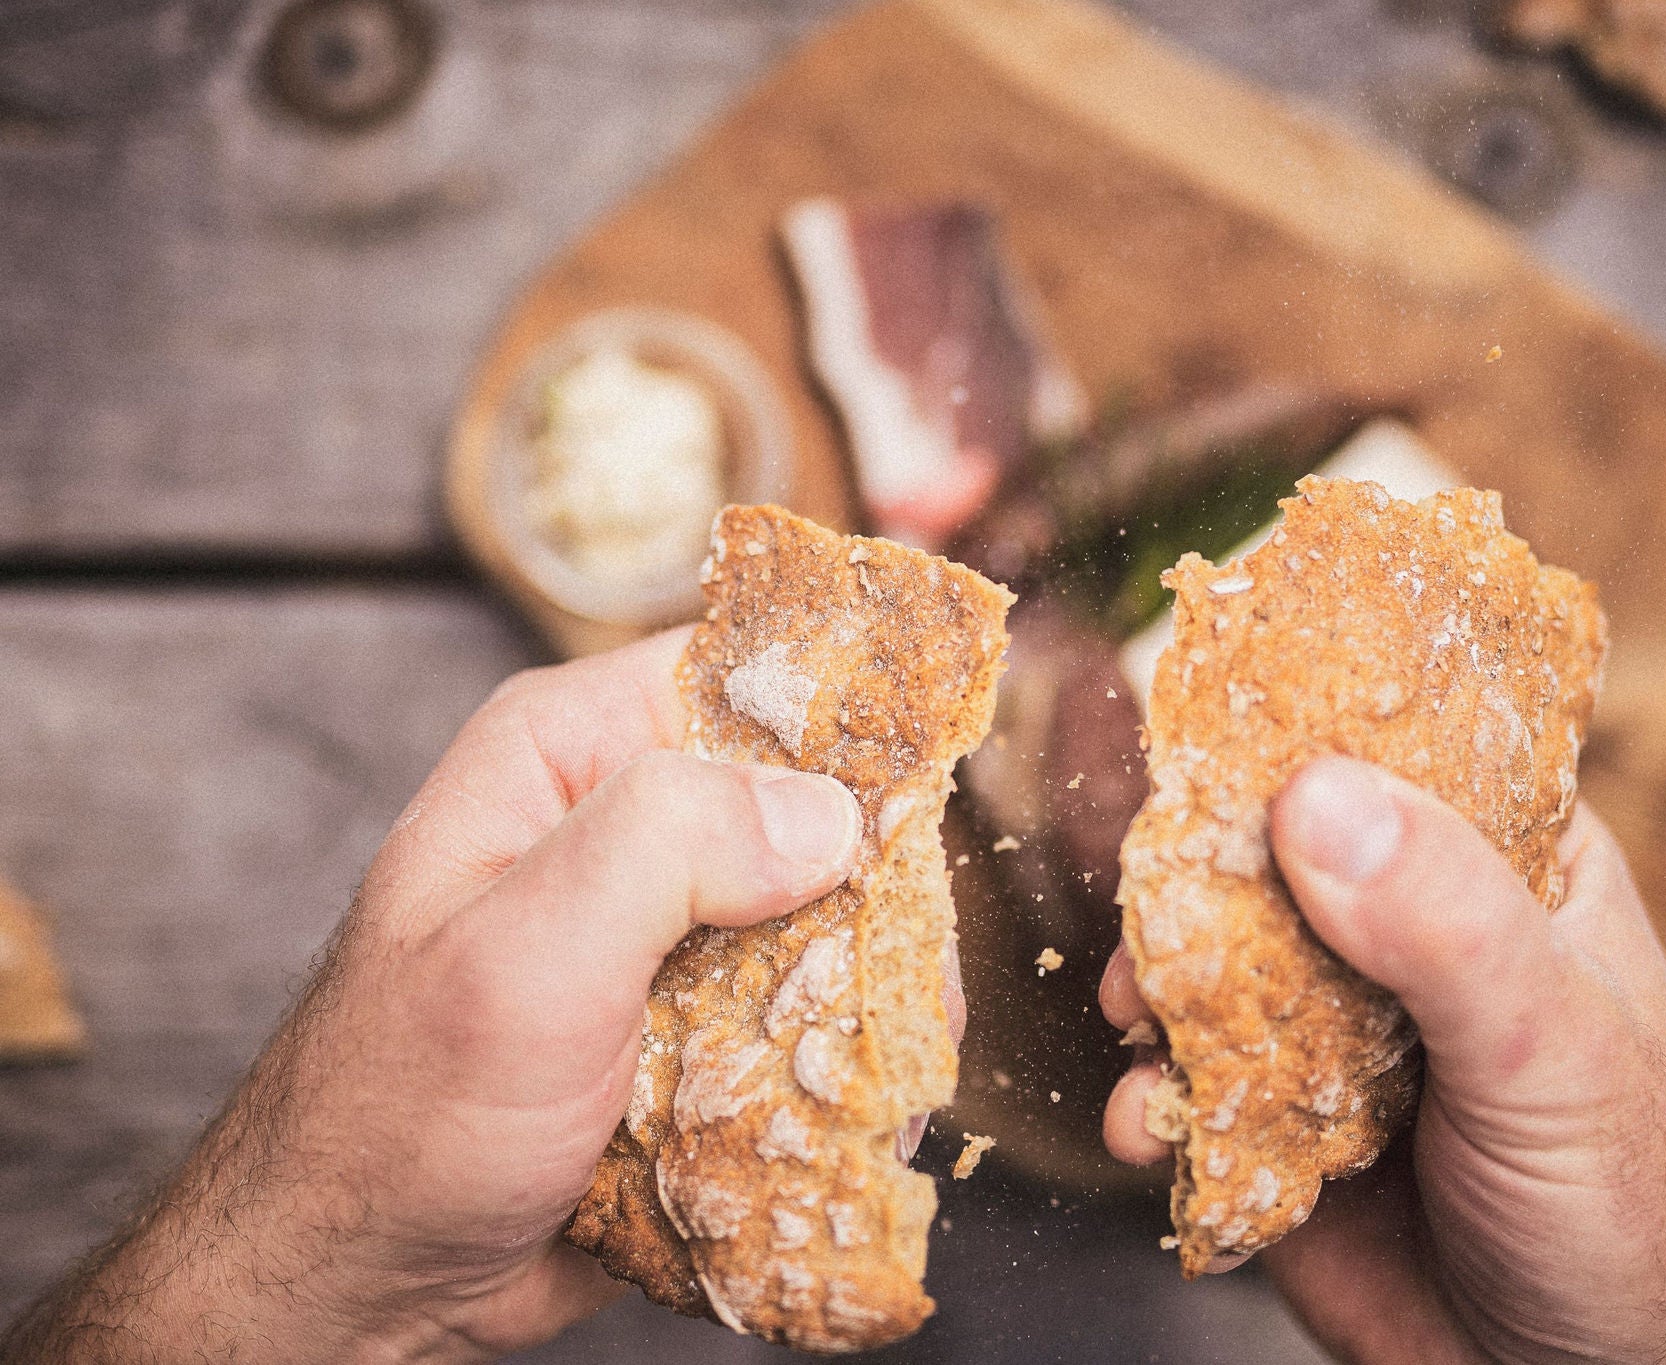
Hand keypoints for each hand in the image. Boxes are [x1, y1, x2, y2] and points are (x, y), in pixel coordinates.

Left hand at [3, 629, 867, 1363]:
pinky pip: (806, 1014)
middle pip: (813, 806)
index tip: (932, 779)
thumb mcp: (525, 952)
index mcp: (572, 752)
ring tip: (891, 1062)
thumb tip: (828, 815)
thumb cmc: (401, 1111)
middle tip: (911, 980)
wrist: (360, 1284)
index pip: (744, 669)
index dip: (849, 708)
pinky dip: (841, 1060)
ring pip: (827, 919)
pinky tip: (861, 1110)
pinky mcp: (694, 1025)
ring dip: (866, 991)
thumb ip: (668, 845)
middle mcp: (626, 824)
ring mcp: (665, 929)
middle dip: (877, 888)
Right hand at [1101, 756, 1665, 1363]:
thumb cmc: (1626, 1209)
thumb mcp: (1546, 1043)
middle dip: (1198, 881)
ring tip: (1142, 1020)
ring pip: (1214, 968)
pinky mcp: (1278, 1129)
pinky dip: (1154, 1101)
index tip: (1206, 726)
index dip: (1301, 734)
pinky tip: (1149, 1124)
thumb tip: (1314, 799)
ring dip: (1160, 990)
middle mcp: (1411, 934)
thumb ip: (1443, 922)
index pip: (1397, 756)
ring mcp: (1338, 1032)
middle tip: (1154, 907)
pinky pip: (1190, 1088)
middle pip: (1276, 857)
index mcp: (1508, 870)